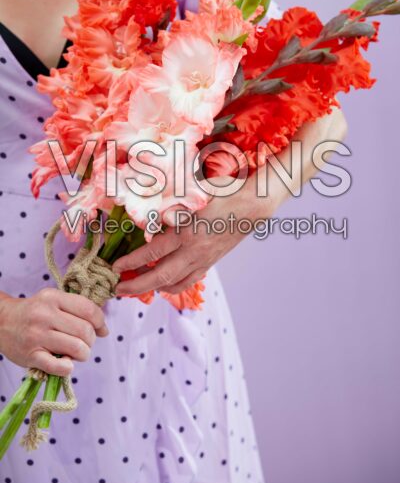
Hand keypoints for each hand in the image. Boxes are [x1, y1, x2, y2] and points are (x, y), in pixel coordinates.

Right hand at [0, 289, 108, 375]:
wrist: (1, 322)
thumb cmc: (34, 312)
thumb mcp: (54, 302)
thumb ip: (79, 311)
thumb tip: (105, 331)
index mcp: (53, 298)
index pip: (88, 309)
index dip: (100, 322)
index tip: (100, 329)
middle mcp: (45, 314)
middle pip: (85, 331)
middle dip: (91, 341)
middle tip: (84, 343)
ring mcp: (37, 335)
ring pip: (76, 348)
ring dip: (83, 354)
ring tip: (76, 354)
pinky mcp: (30, 356)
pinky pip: (58, 366)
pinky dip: (68, 368)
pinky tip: (66, 364)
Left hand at [114, 186, 249, 296]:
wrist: (251, 206)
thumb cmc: (223, 192)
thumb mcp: (194, 193)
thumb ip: (171, 204)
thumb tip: (149, 212)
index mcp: (186, 231)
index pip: (153, 251)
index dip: (132, 261)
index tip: (116, 266)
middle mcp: (193, 250)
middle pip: (160, 275)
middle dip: (136, 285)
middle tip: (117, 289)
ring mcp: (203, 259)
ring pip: (174, 282)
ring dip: (151, 288)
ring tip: (134, 288)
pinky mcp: (210, 262)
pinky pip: (189, 281)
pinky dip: (173, 287)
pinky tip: (162, 286)